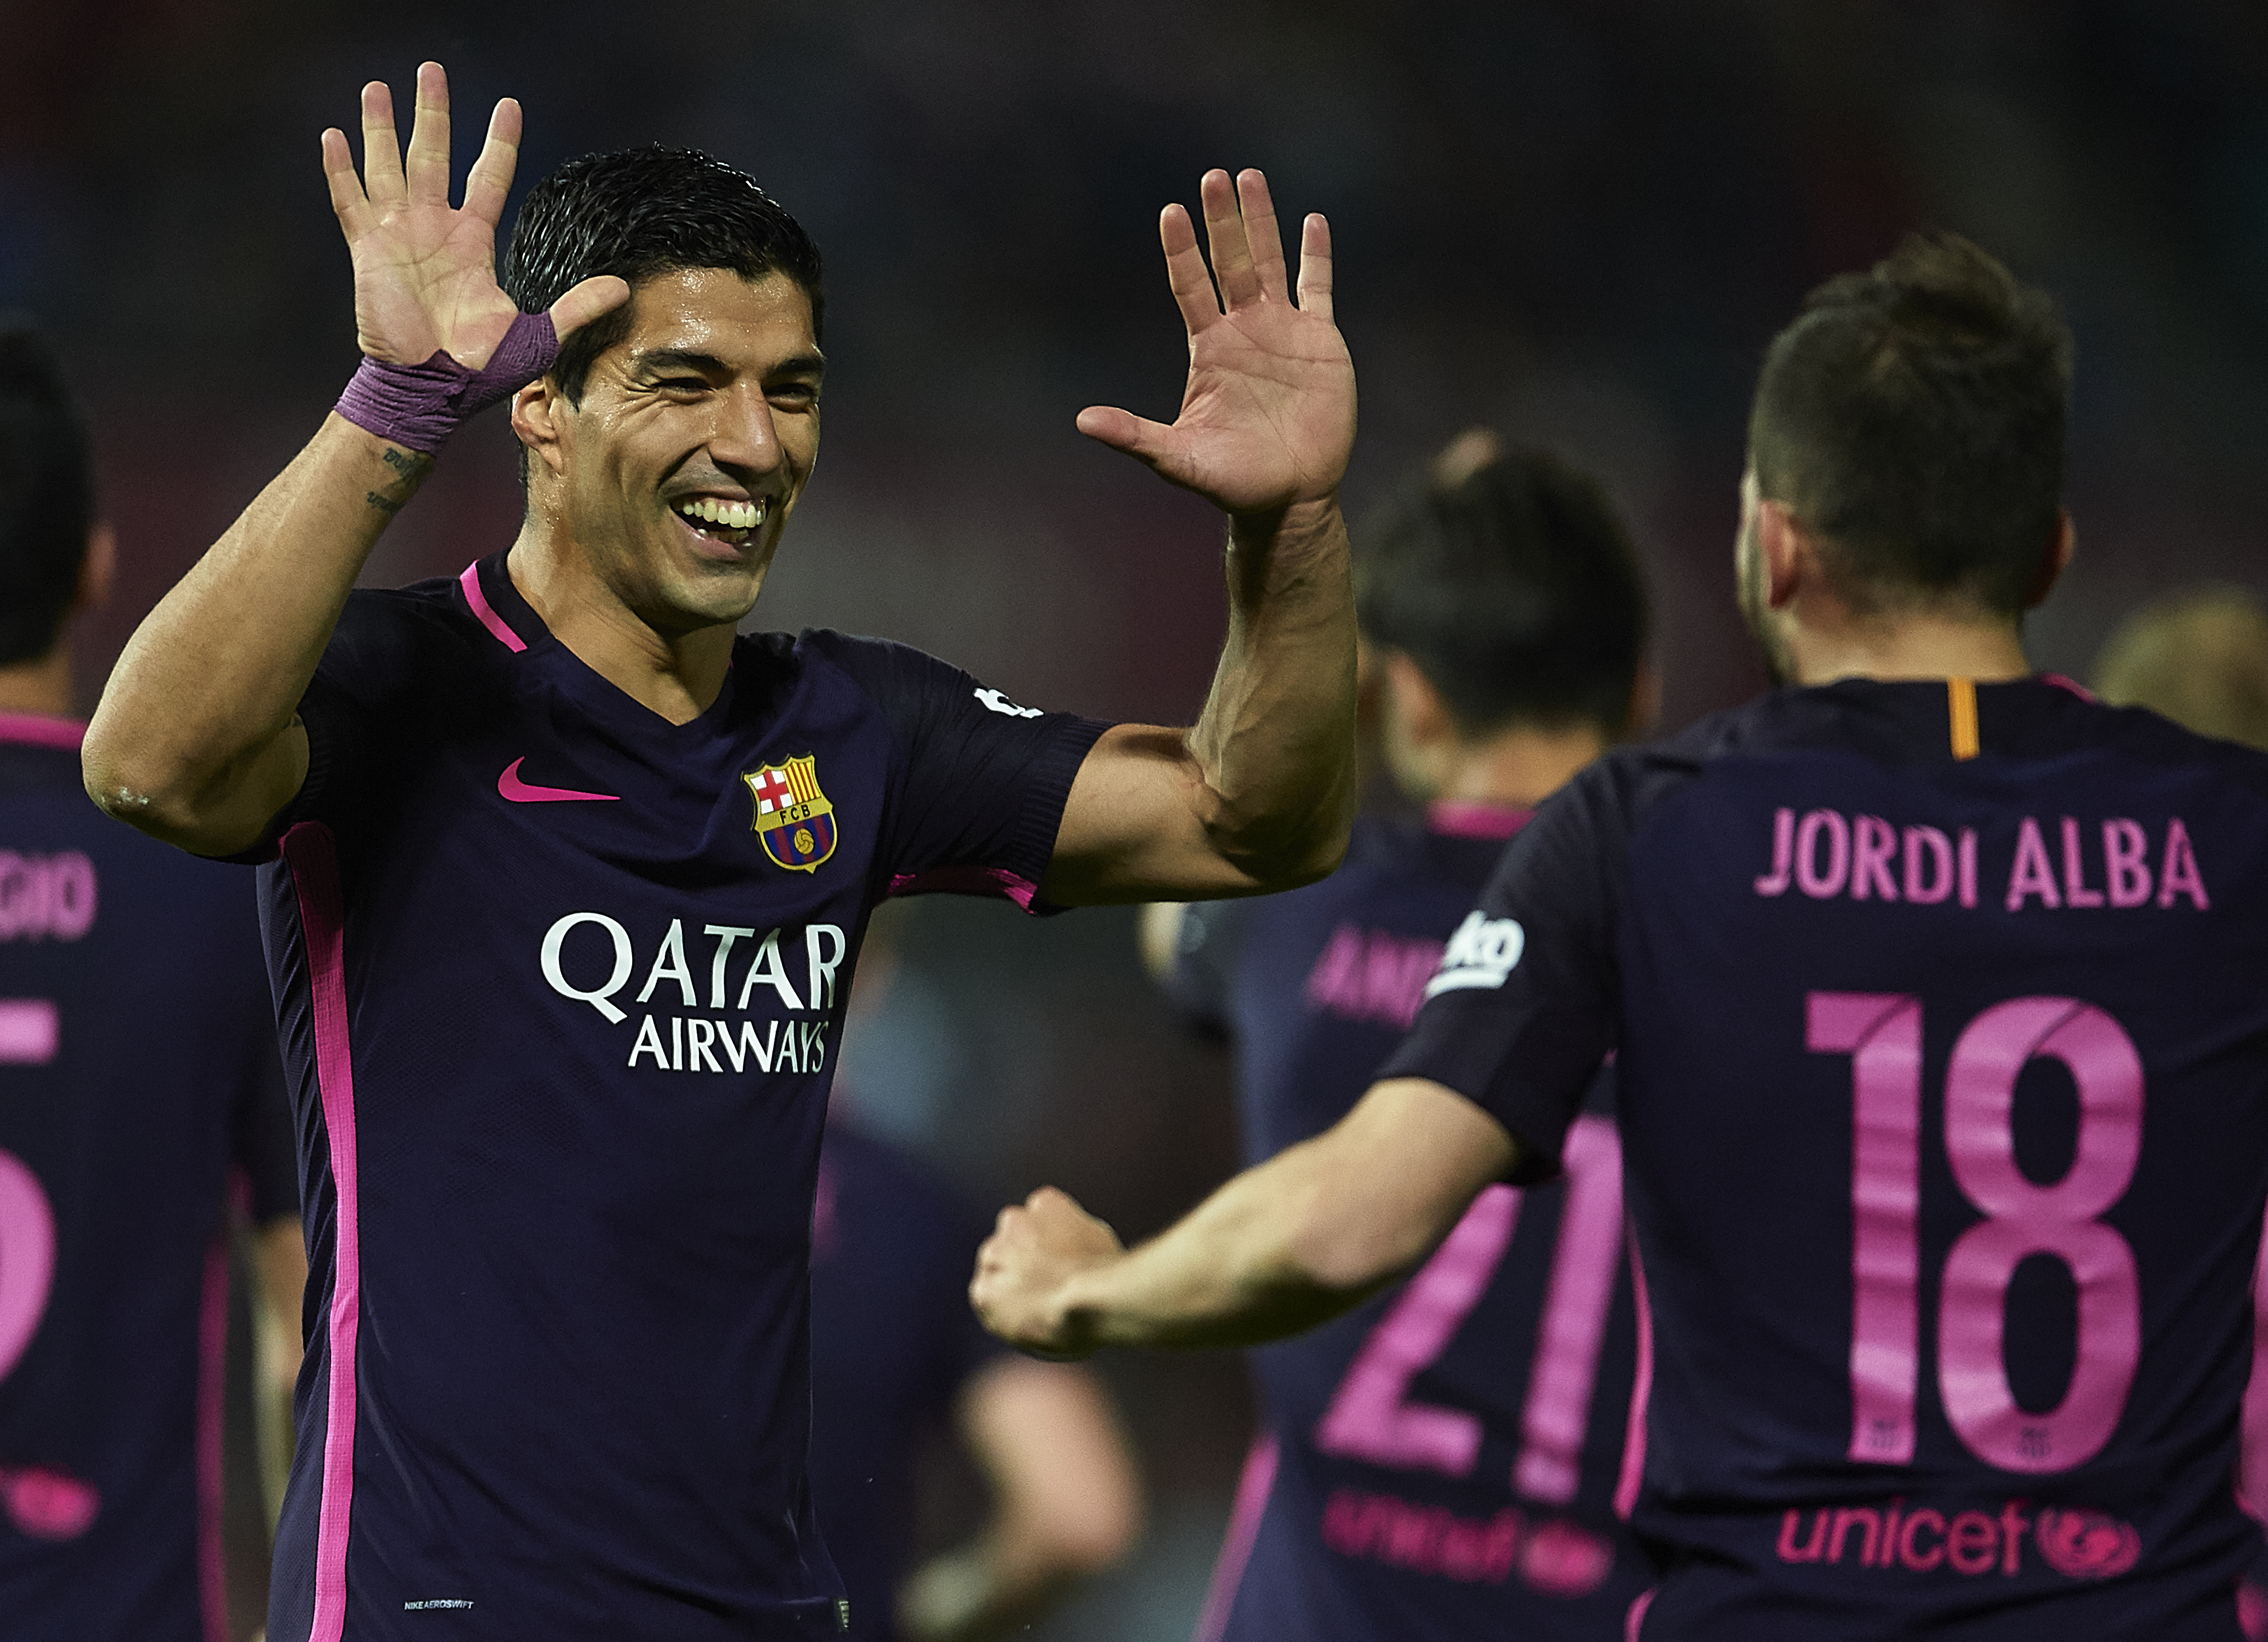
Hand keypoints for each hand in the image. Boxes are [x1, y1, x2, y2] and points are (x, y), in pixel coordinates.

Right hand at [321, 62, 623, 368]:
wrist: (430, 390)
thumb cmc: (480, 369)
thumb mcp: (537, 336)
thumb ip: (576, 307)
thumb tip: (624, 288)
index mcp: (474, 242)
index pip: (489, 177)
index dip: (498, 142)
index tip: (508, 106)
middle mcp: (435, 228)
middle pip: (433, 155)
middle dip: (432, 113)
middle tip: (430, 70)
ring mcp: (399, 235)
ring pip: (389, 166)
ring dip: (382, 128)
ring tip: (378, 87)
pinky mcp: (367, 250)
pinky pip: (351, 201)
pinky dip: (341, 170)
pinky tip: (333, 135)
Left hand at [970, 1187, 1126, 1357]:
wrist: (1089, 1302)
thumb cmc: (1104, 1276)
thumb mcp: (1097, 1238)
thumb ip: (1073, 1232)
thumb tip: (1069, 1243)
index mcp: (1046, 1204)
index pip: (1037, 1217)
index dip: (1047, 1245)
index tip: (1058, 1263)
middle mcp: (1014, 1220)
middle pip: (1011, 1241)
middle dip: (1021, 1261)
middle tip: (1045, 1287)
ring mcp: (994, 1254)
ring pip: (994, 1270)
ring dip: (1008, 1285)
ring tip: (1039, 1307)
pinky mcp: (983, 1290)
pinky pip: (987, 1302)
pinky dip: (1001, 1313)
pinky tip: (1027, 1321)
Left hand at [1080, 170, 1354, 517]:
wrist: (1289, 496)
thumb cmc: (1232, 480)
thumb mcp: (1178, 458)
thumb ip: (1135, 436)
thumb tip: (1082, 422)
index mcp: (1209, 348)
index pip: (1190, 287)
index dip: (1181, 251)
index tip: (1170, 213)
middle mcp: (1243, 330)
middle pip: (1229, 262)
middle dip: (1221, 221)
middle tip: (1211, 176)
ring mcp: (1283, 331)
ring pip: (1270, 263)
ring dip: (1261, 222)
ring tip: (1248, 178)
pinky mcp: (1321, 341)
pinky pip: (1318, 288)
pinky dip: (1317, 255)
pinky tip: (1312, 221)